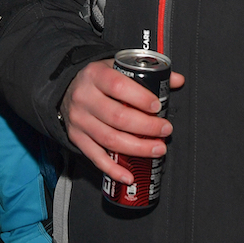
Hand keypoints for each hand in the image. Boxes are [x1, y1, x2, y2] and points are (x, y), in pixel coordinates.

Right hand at [59, 60, 185, 183]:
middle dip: (146, 127)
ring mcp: (79, 120)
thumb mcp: (115, 67)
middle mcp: (84, 97)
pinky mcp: (76, 138)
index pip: (118, 86)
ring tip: (157, 149)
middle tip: (165, 129)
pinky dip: (112, 169)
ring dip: (137, 148)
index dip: (140, 98)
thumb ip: (146, 73)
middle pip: (117, 116)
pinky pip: (95, 157)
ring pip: (109, 139)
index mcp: (95, 75)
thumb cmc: (96, 80)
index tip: (157, 106)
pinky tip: (128, 175)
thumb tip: (177, 80)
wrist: (66, 89)